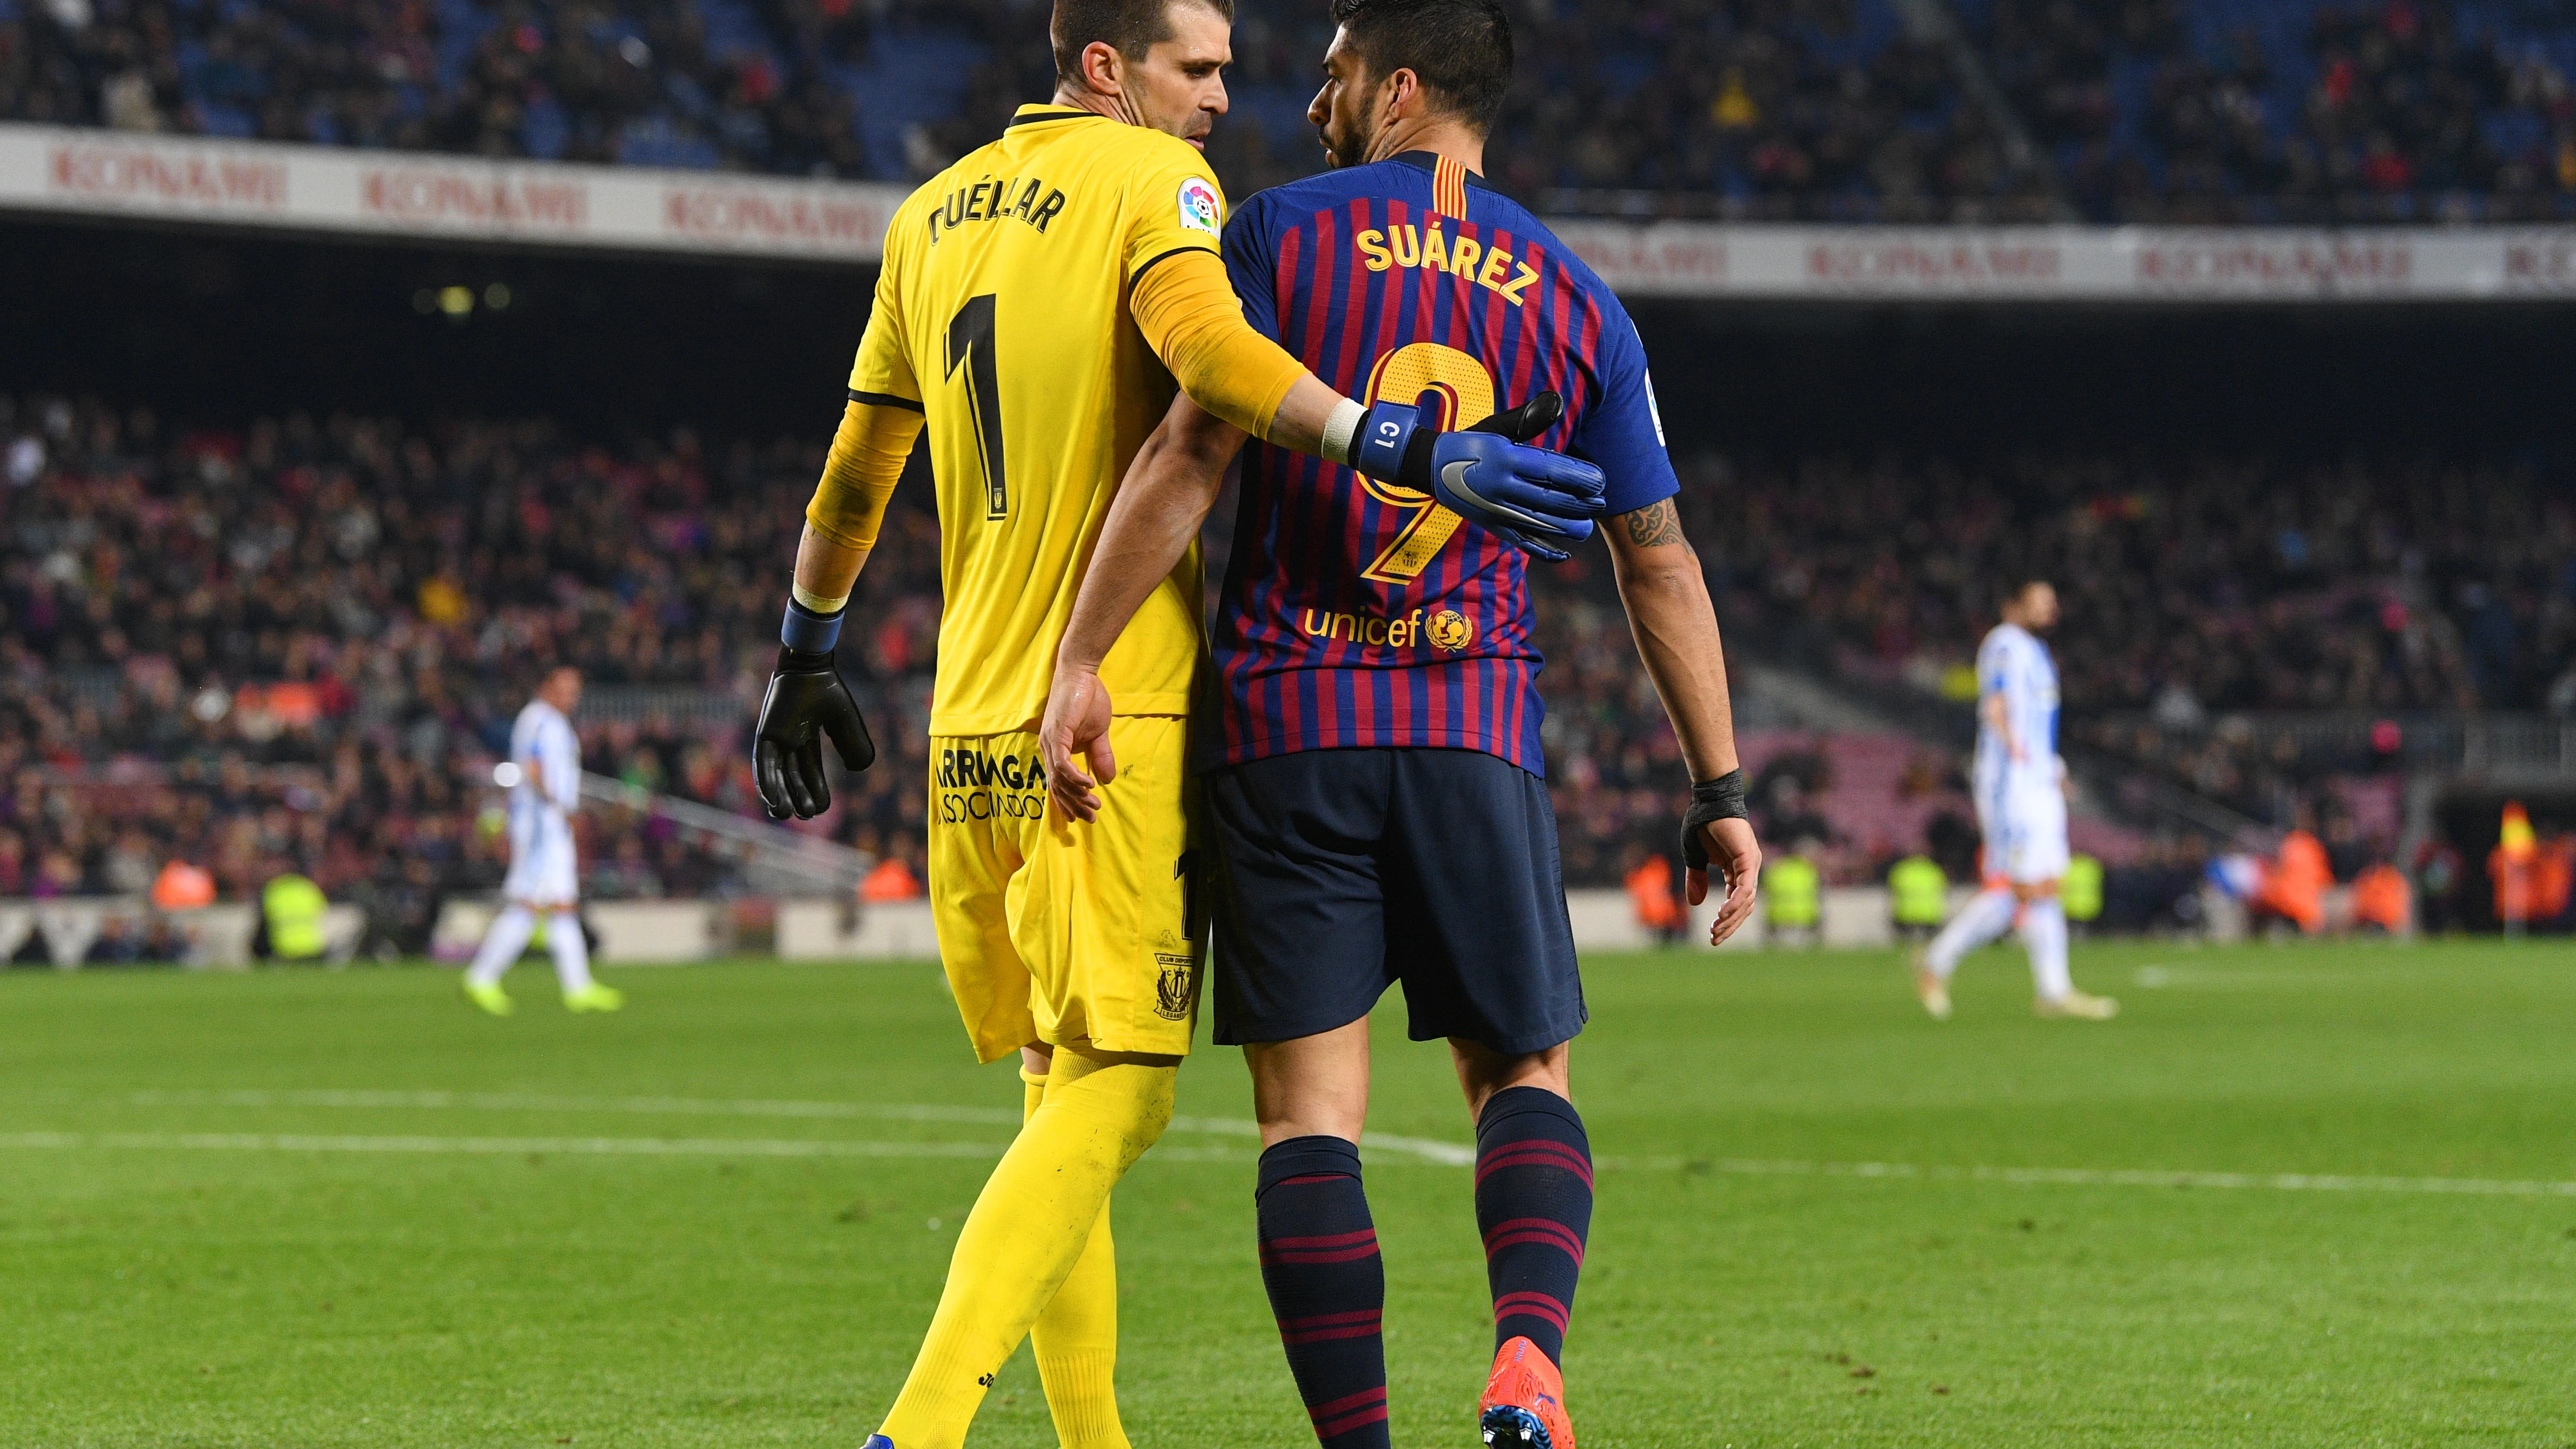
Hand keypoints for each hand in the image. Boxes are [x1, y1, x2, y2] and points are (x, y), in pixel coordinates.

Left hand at [753, 646, 874, 819]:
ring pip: (774, 775)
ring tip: (787, 815)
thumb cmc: (827, 689)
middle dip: (798, 797)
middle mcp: (788, 741)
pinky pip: (763, 763)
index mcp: (805, 738)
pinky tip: (773, 800)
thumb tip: (859, 769)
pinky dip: (767, 782)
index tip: (822, 808)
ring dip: (780, 796)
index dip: (815, 790)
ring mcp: (774, 738)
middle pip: (791, 777)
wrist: (811, 667)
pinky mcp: (764, 734)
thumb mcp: (846, 722)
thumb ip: (854, 744)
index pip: (809, 771)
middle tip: (807, 815)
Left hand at [1039, 663, 1115, 823]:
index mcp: (1055, 749)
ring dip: (1077, 795)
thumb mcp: (1099, 734)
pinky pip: (1062, 763)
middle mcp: (1048, 748)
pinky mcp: (1056, 733)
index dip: (1069, 802)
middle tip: (1091, 818)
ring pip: (1059, 778)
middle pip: (1057, 786)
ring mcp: (1050, 741)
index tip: (1082, 817)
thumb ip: (1100, 756)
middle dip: (1074, 805)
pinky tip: (1089, 785)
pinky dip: (1074, 777)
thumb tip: (1107, 779)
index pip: (1059, 783)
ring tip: (1094, 804)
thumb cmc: (1087, 699)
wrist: (1082, 674)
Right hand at [1350, 390, 1605, 559]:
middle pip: (1548, 501)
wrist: (1430, 465)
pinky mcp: (1490, 525)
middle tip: (1601, 502)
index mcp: (1505, 458)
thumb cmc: (1472, 441)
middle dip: (1579, 504)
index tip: (1600, 480)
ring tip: (1587, 527)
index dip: (1578, 478)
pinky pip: (1520, 542)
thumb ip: (1529, 417)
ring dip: (1566, 529)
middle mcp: (1500, 486)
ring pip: (1537, 525)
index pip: (1549, 470)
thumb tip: (1555, 401)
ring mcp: (1494, 509)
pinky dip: (1542, 551)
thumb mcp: (1498, 426)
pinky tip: (1564, 554)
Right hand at [1689, 816, 1761, 945]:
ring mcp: (1750, 864)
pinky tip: (1722, 913)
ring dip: (1731, 918)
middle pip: (1744, 907)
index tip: (1712, 936)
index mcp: (1736, 870)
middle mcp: (1748, 869)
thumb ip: (1697, 879)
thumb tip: (1696, 904)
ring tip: (1715, 930)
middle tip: (1714, 940)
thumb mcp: (1695, 857)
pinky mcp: (1748, 858)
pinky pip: (1744, 887)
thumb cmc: (1702, 824)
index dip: (1726, 921)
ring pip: (1747, 900)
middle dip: (1729, 926)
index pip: (1737, 902)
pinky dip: (1735, 902)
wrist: (1707, 801)